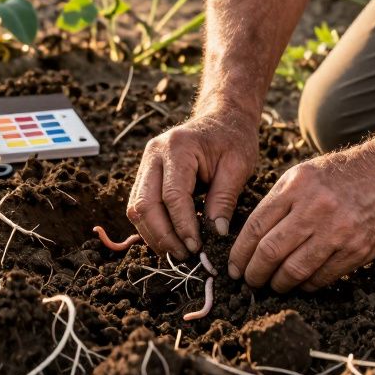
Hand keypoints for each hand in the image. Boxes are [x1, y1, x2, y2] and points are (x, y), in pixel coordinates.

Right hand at [127, 111, 258, 257]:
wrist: (222, 118)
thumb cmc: (233, 139)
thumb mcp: (238, 166)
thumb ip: (224, 199)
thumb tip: (214, 236)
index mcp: (178, 147)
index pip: (172, 195)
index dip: (182, 226)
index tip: (197, 248)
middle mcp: (154, 153)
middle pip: (145, 203)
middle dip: (163, 236)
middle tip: (184, 256)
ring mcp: (146, 163)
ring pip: (136, 208)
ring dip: (154, 235)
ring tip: (177, 253)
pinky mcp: (145, 173)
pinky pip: (139, 205)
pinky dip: (151, 226)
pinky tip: (170, 240)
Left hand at [228, 145, 374, 291]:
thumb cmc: (342, 174)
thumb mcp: (304, 174)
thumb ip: (278, 202)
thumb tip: (251, 239)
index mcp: (296, 186)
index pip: (256, 226)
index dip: (240, 253)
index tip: (234, 267)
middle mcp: (314, 208)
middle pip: (270, 252)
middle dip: (254, 273)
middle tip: (249, 281)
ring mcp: (337, 231)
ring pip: (294, 270)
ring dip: (278, 284)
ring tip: (273, 285)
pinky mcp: (357, 249)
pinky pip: (322, 277)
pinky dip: (305, 285)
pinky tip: (300, 284)